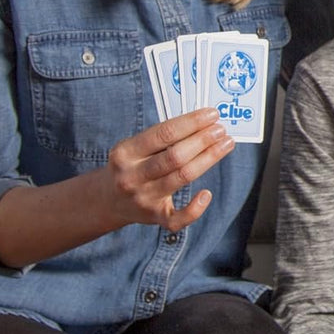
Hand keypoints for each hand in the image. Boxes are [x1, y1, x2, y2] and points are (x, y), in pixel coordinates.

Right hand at [96, 108, 234, 233]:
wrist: (109, 200)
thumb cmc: (131, 166)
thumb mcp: (134, 147)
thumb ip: (162, 137)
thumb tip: (202, 123)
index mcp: (125, 153)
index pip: (163, 134)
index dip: (191, 123)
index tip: (211, 114)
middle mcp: (132, 176)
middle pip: (175, 156)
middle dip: (203, 140)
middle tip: (221, 129)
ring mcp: (143, 199)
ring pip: (182, 177)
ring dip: (209, 158)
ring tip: (225, 144)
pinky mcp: (154, 217)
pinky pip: (177, 219)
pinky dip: (195, 209)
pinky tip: (207, 194)